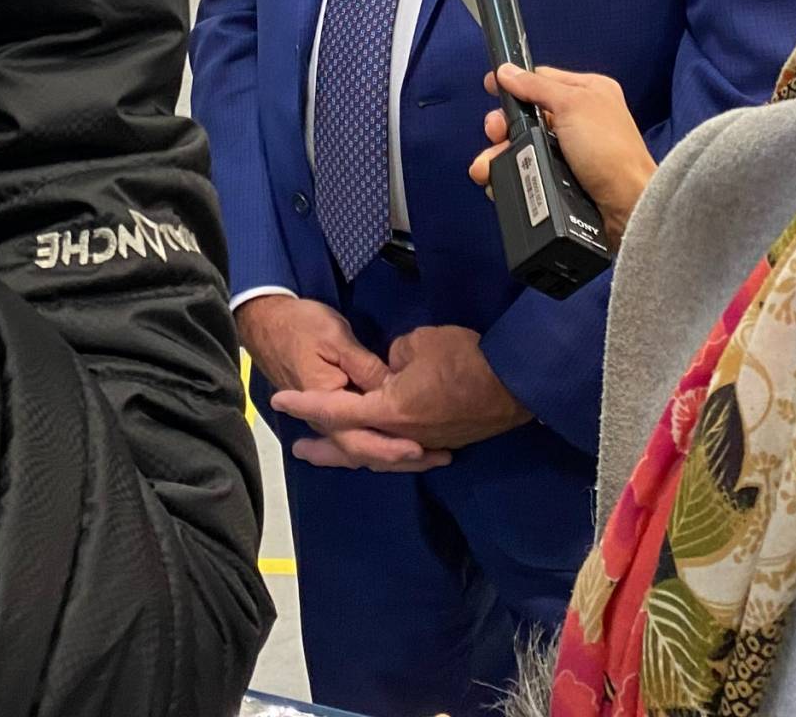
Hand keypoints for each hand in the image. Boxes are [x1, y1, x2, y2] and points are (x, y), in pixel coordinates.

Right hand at [236, 296, 445, 473]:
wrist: (266, 321)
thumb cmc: (300, 325)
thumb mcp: (335, 339)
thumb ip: (364, 367)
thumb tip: (392, 388)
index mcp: (326, 405)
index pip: (361, 438)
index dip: (392, 446)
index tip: (423, 447)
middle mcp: (326, 421)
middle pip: (366, 452)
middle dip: (405, 458)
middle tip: (441, 457)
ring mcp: (327, 420)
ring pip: (362, 449)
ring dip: (395, 456)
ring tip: (431, 458)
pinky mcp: (330, 412)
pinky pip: (357, 438)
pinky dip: (380, 447)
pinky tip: (400, 451)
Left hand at [269, 325, 527, 461]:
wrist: (516, 380)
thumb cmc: (465, 357)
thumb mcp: (418, 343)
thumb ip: (391, 358)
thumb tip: (391, 369)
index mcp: (390, 411)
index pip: (336, 410)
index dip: (305, 406)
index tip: (279, 402)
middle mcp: (403, 435)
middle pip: (354, 447)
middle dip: (325, 448)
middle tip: (300, 450)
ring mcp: (425, 442)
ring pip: (380, 454)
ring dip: (354, 451)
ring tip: (334, 450)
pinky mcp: (444, 440)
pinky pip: (402, 449)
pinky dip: (384, 450)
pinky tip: (380, 445)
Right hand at [469, 63, 656, 251]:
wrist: (627, 206)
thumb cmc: (610, 151)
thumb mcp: (572, 105)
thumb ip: (536, 86)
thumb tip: (506, 71)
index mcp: (587, 92)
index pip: (541, 79)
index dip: (514, 85)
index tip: (490, 89)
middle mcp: (577, 120)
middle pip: (525, 116)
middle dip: (503, 126)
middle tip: (495, 134)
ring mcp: (568, 152)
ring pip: (522, 147)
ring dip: (499, 155)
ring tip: (487, 167)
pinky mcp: (560, 180)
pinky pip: (526, 171)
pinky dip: (510, 175)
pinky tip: (497, 180)